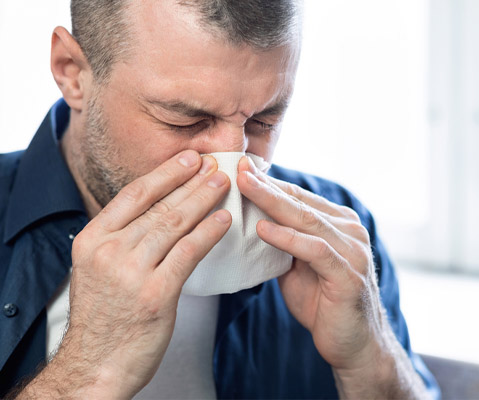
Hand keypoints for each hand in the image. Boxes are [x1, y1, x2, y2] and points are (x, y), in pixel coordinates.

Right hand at [19, 151, 231, 398]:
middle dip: (192, 182)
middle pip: (159, 205)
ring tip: (223, 184)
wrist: (97, 364)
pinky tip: (224, 219)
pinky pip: (189, 252)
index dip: (166, 173)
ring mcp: (132, 272)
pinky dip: (209, 232)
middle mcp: (110, 251)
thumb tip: (156, 209)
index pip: (134, 194)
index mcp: (92, 239)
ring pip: (175, 223)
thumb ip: (121, 238)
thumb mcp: (96, 269)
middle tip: (215, 165)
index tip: (189, 158)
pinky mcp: (157, 294)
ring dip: (203, 199)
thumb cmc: (103, 317)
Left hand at [237, 157, 428, 398]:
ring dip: (273, 203)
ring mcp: (353, 250)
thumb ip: (284, 243)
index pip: (299, 197)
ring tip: (245, 188)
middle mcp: (350, 230)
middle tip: (239, 168)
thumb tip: (251, 221)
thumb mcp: (298, 267)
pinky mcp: (348, 274)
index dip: (270, 183)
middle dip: (266, 185)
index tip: (241, 169)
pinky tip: (263, 229)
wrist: (353, 344)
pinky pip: (315, 250)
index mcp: (339, 224)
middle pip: (301, 203)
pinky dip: (288, 238)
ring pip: (307, 220)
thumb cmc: (323, 304)